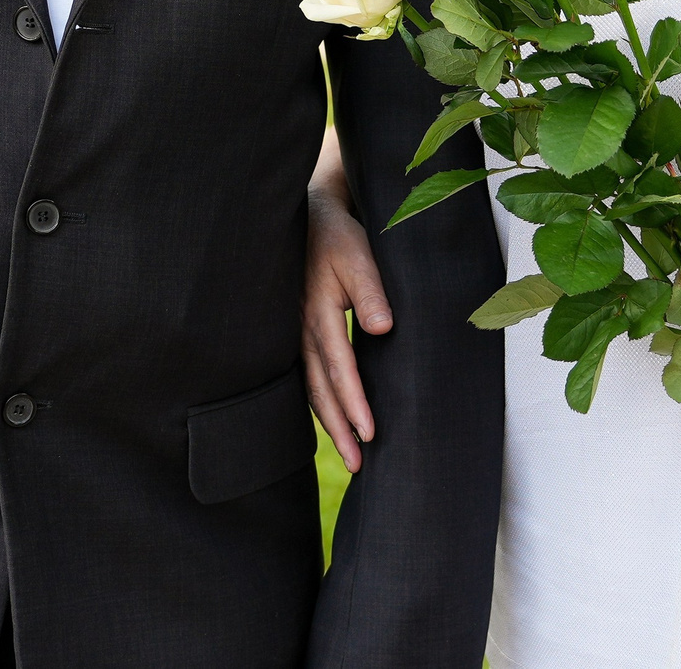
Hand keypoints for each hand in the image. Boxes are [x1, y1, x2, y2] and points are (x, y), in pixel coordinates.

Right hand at [304, 175, 389, 472]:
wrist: (311, 215)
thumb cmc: (338, 236)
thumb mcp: (358, 254)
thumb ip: (372, 291)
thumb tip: (383, 329)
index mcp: (318, 312)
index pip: (339, 367)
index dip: (354, 402)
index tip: (370, 433)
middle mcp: (302, 328)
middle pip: (320, 388)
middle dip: (340, 427)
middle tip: (358, 464)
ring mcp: (297, 332)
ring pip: (311, 387)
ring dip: (330, 422)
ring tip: (350, 454)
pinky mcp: (300, 332)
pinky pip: (307, 376)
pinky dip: (321, 403)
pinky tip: (332, 420)